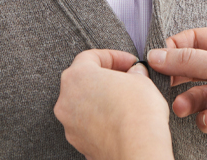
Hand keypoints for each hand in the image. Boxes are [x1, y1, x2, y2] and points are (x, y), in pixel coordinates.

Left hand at [54, 50, 172, 159]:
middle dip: (105, 78)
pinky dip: (100, 120)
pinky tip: (120, 121)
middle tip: (128, 80)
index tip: (131, 63)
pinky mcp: (78, 144)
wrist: (137, 149)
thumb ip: (133, 72)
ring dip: (101, 100)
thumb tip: (135, 72)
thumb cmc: (137, 111)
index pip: (90, 57)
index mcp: (77, 77)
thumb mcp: (141, 80)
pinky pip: (88, 125)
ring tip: (125, 102)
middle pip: (83, 81)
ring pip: (83, 105)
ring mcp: (69, 125)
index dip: (114, 57)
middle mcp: (66, 100)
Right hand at [146, 27, 206, 135]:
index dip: (176, 48)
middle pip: (194, 68)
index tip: (157, 58)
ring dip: (189, 102)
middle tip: (164, 85)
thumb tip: (157, 54)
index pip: (197, 39)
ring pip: (199, 94)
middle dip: (180, 79)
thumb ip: (188, 59)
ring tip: (182, 107)